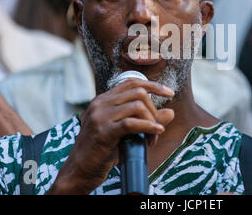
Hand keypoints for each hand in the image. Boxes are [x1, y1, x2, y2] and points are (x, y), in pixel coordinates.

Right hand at [48, 79, 174, 194]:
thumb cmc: (103, 150)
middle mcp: (100, 103)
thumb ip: (146, 119)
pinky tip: (156, 133)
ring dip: (151, 122)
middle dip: (153, 109)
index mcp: (103, 99)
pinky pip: (132, 123)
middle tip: (156, 128)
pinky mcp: (103, 132)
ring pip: (137, 106)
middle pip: (138, 93)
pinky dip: (149, 127)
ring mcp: (100, 116)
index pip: (132, 82)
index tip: (170, 92)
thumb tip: (171, 113)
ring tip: (152, 139)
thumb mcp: (125, 131)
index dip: (153, 85)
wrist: (80, 169)